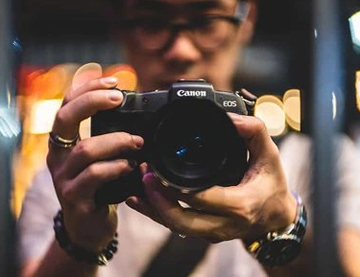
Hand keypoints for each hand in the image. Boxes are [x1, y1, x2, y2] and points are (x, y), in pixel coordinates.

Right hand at [47, 72, 143, 251]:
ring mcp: (64, 177)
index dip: (87, 89)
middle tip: (118, 98)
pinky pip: (95, 176)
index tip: (113, 81)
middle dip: (92, 102)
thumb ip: (109, 138)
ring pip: (86, 149)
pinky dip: (116, 167)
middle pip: (65, 118)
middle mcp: (59, 157)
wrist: (89, 227)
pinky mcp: (75, 197)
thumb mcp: (100, 159)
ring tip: (137, 142)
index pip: (67, 105)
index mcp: (64, 143)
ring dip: (116, 141)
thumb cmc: (99, 188)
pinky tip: (130, 166)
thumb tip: (136, 115)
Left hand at [126, 114, 296, 242]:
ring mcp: (213, 232)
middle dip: (157, 200)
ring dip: (153, 208)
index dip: (174, 186)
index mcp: (240, 205)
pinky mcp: (206, 233)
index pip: (200, 198)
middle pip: (181, 220)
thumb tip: (231, 117)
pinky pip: (178, 228)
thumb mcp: (270, 155)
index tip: (157, 169)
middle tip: (144, 175)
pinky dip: (158, 215)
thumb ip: (254, 132)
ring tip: (138, 187)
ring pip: (175, 227)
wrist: (276, 219)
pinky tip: (142, 202)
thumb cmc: (272, 187)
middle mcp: (224, 224)